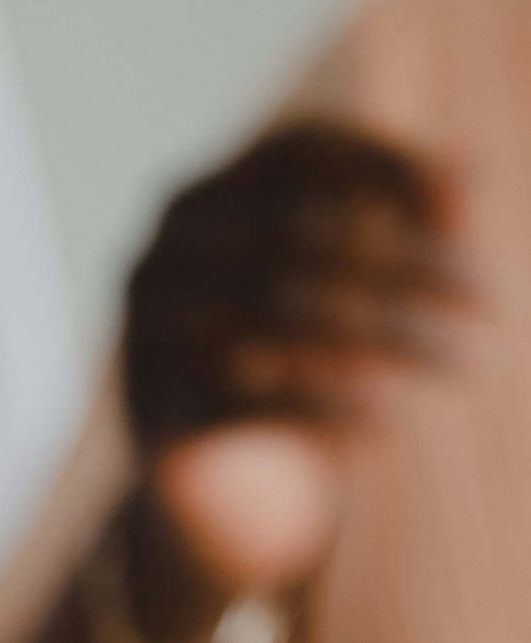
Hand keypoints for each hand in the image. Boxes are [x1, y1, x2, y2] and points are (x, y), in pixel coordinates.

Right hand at [118, 114, 473, 592]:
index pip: (296, 151)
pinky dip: (331, 406)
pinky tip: (395, 422)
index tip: (468, 204)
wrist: (212, 490)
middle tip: (500, 304)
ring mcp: (147, 336)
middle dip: (415, 266)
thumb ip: (400, 225)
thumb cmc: (295, 363)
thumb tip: (466, 184)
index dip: (385, 164)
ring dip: (396, 339)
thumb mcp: (346, 287)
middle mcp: (161, 255)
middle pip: (302, 234)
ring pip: (281, 314)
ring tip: (473, 362)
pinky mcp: (154, 418)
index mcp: (203, 199)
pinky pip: (250, 401)